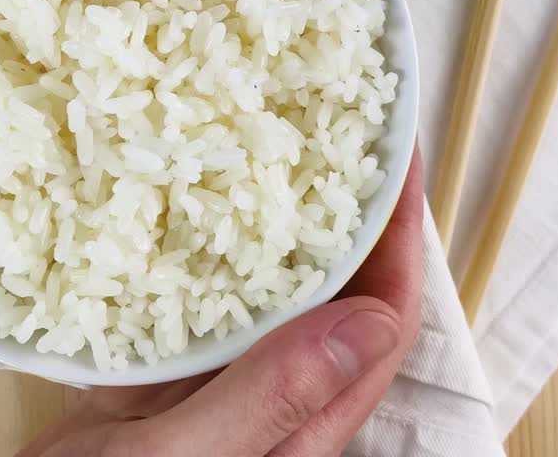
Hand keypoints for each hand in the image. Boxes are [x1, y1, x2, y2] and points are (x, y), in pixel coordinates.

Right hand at [20, 148, 423, 456]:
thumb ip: (268, 399)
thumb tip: (366, 321)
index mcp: (298, 429)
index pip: (378, 324)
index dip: (398, 242)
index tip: (394, 162)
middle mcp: (270, 405)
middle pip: (334, 300)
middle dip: (349, 216)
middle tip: (342, 130)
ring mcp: (213, 393)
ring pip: (268, 297)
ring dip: (281, 226)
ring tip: (273, 148)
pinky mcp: (159, 386)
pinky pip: (196, 309)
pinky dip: (201, 256)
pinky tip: (181, 210)